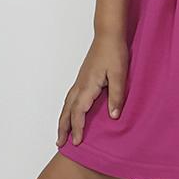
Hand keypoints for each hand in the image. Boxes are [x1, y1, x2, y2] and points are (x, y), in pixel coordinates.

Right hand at [56, 30, 129, 147]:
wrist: (108, 34)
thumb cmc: (114, 52)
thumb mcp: (119, 74)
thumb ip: (116, 95)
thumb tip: (113, 116)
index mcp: (87, 86)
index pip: (79, 112)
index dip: (78, 128)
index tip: (77, 142)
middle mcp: (80, 85)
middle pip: (67, 111)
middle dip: (63, 128)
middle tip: (60, 143)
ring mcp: (80, 81)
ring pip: (66, 104)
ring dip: (62, 120)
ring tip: (61, 133)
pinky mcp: (83, 78)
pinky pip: (70, 98)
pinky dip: (67, 109)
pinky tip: (69, 112)